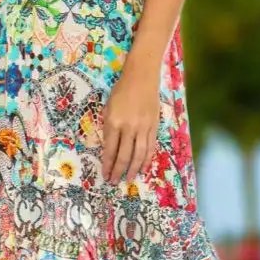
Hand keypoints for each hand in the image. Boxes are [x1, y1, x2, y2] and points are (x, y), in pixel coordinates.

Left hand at [101, 67, 159, 183]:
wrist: (141, 77)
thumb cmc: (121, 91)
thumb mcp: (108, 108)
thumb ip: (108, 128)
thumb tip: (109, 148)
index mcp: (114, 122)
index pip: (110, 150)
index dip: (107, 165)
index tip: (104, 175)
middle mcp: (129, 127)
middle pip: (124, 156)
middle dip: (118, 171)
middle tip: (114, 181)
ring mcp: (143, 128)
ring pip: (139, 155)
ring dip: (133, 170)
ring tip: (128, 179)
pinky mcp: (154, 126)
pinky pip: (150, 147)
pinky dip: (146, 160)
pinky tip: (142, 168)